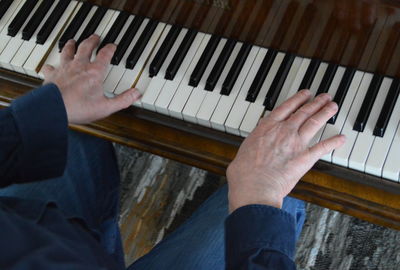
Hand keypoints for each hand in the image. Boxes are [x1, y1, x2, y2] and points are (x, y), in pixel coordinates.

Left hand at [42, 35, 140, 123]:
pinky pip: (50, 66)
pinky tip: (50, 65)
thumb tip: (136, 94)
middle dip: (92, 41)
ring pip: (67, 51)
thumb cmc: (79, 108)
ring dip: (71, 45)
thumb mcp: (106, 107)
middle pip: (86, 47)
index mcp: (94, 73)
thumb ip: (123, 100)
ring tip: (72, 41)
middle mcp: (79, 66)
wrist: (53, 109)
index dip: (110, 49)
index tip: (112, 46)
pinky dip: (51, 65)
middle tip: (95, 37)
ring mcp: (64, 68)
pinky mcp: (51, 75)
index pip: (105, 55)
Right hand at [226, 90, 345, 211]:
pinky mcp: (305, 158)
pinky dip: (334, 142)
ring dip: (325, 113)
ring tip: (333, 107)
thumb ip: (252, 146)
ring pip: (314, 123)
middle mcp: (283, 131)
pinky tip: (341, 138)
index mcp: (267, 127)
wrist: (254, 185)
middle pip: (303, 112)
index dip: (298, 99)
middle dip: (315, 103)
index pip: (286, 107)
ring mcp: (296, 143)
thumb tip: (250, 151)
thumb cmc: (244, 172)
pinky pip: (323, 147)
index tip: (305, 94)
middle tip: (324, 97)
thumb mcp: (244, 150)